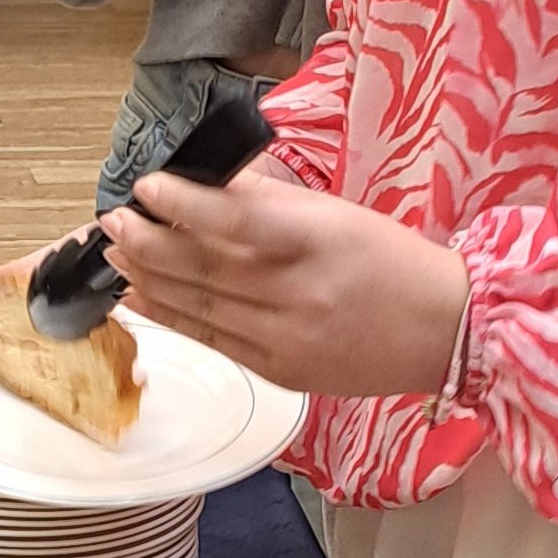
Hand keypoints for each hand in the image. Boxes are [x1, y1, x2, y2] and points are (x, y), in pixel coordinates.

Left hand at [103, 165, 465, 396]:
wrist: (443, 333)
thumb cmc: (393, 264)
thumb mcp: (339, 216)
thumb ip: (271, 203)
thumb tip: (206, 186)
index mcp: (318, 242)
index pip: (236, 221)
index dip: (184, 204)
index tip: (147, 186)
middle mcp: (297, 293)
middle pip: (204, 266)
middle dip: (148, 240)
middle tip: (114, 219)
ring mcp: (285, 338)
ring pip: (198, 305)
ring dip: (148, 277)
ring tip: (117, 252)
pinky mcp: (280, 371)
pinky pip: (212, 340)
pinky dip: (171, 316)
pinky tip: (142, 296)